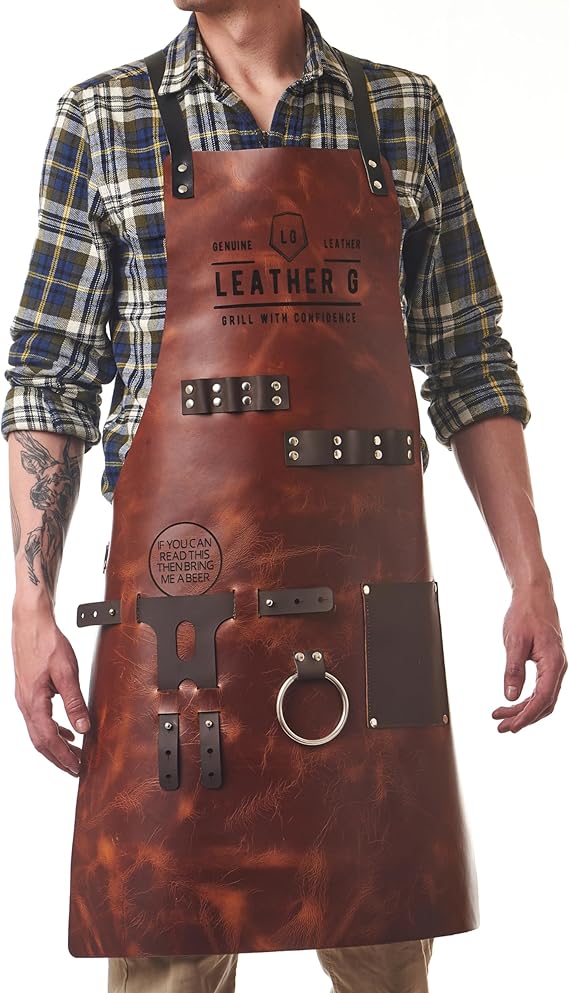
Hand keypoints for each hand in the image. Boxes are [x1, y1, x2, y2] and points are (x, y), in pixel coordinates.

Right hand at [12, 602, 89, 774]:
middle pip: (40, 742)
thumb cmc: (46, 642)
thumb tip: (83, 727)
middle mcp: (25, 703)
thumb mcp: (66, 671)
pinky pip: (38, 719)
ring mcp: (24, 698)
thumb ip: (75, 701)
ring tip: (72, 755)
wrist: (31, 623)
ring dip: (55, 746)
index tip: (77, 768)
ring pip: (38, 732)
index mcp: (33, 702)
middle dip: (58, 758)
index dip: (63, 757)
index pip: (49, 739)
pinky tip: (65, 730)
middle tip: (76, 769)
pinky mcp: (28, 692)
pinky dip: (52, 730)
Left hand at [492, 584, 566, 732]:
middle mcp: (558, 667)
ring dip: (522, 710)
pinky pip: (540, 688)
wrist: (534, 596)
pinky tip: (511, 702)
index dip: (527, 715)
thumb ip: (513, 669)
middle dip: (523, 717)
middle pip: (544, 703)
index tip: (512, 726)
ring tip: (501, 717)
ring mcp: (554, 667)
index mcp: (553, 662)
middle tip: (502, 727)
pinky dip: (525, 698)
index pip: (543, 698)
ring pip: (542, 697)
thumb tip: (510, 696)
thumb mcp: (515, 642)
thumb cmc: (526, 614)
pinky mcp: (548, 664)